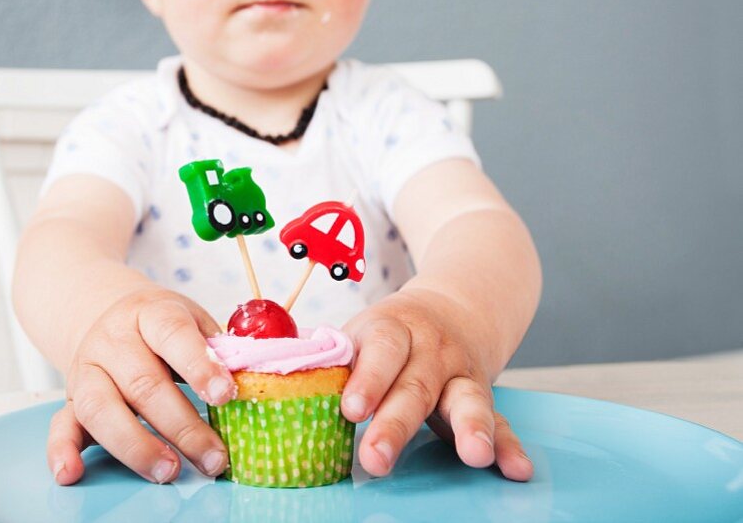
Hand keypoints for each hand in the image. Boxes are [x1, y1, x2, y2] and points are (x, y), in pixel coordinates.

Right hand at [47, 287, 235, 484]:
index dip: (199, 365)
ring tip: (168, 471)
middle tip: (211, 456)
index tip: (226, 394)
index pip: (173, 335)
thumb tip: (255, 379)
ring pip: (102, 408)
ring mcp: (87, 371)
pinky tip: (71, 473)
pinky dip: (61, 451)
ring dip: (136, 445)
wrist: (106, 312)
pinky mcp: (70, 400)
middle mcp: (113, 341)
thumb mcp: (192, 319)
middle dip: (181, 425)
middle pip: (143, 383)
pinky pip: (59, 426)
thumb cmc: (162, 326)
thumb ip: (218, 347)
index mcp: (150, 314)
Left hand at [340, 286, 533, 480]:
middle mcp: (431, 349)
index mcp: (391, 329)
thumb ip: (326, 356)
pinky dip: (508, 444)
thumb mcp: (360, 331)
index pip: (380, 348)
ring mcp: (461, 373)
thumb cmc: (389, 333)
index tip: (351, 408)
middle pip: (415, 385)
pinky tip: (515, 468)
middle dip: (396, 423)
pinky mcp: (483, 395)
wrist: (454, 307)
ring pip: (467, 399)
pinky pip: (500, 419)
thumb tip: (260, 369)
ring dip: (470, 428)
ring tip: (472, 455)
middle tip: (376, 457)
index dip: (367, 377)